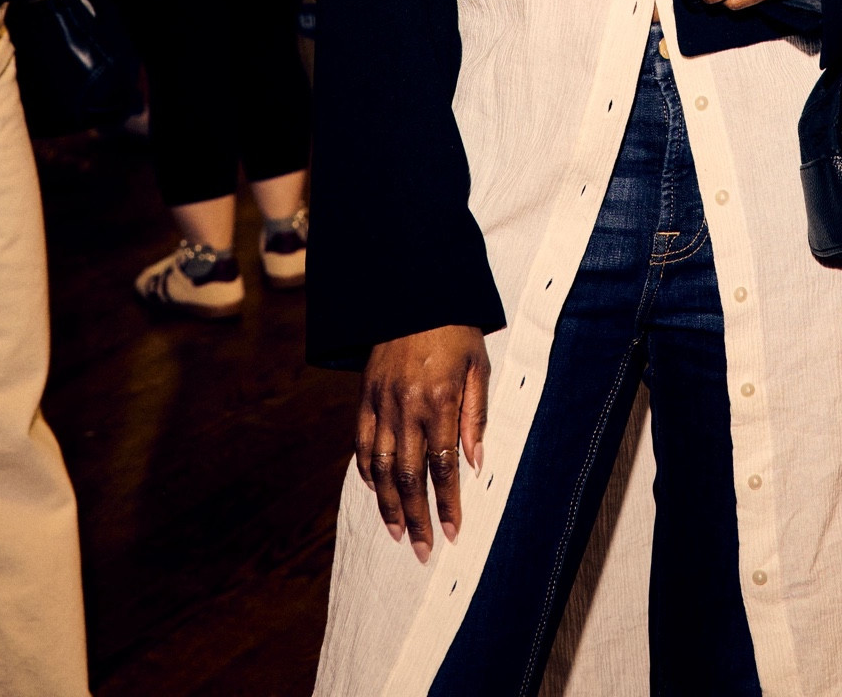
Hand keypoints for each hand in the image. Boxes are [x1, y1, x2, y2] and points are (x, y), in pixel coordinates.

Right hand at [357, 326, 489, 562]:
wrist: (415, 292)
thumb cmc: (456, 330)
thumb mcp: (479, 365)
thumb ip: (476, 416)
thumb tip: (475, 465)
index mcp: (439, 400)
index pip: (444, 465)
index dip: (448, 504)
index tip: (453, 533)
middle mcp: (406, 406)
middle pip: (409, 476)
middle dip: (417, 517)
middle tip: (424, 550)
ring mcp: (381, 402)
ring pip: (382, 467)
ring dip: (389, 504)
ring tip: (398, 533)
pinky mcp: (365, 396)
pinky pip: (363, 443)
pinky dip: (368, 471)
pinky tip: (377, 491)